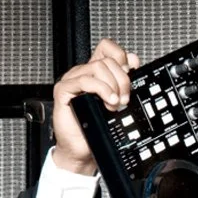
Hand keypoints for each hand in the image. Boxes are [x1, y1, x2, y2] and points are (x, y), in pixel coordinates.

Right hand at [51, 38, 140, 174]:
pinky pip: (84, 80)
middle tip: (125, 98)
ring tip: (115, 104)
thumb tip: (133, 61)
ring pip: (98, 67)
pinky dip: (101, 89)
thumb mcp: (117, 102)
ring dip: (112, 86)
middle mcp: (83, 73)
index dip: (122, 56)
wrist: (82, 149)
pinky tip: (108, 101)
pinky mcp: (64, 91)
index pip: (108, 48)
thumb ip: (124, 82)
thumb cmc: (96, 128)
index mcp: (95, 72)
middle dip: (123, 79)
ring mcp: (73, 80)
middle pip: (107, 60)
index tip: (131, 74)